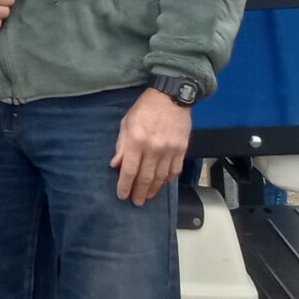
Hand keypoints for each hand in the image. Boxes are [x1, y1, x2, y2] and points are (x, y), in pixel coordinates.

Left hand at [111, 85, 193, 204]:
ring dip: (153, 189)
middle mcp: (153, 148)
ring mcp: (170, 150)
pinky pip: (175, 170)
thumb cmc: (145, 108)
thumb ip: (121, 145)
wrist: (171, 97)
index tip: (122, 195)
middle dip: (139, 192)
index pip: (130, 170)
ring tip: (147, 196)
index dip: (125, 185)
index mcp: (137, 140)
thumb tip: (116, 165)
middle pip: (145, 177)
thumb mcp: (126, 123)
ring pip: (161, 177)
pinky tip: (162, 184)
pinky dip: (168, 179)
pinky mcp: (182, 149)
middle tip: (136, 202)